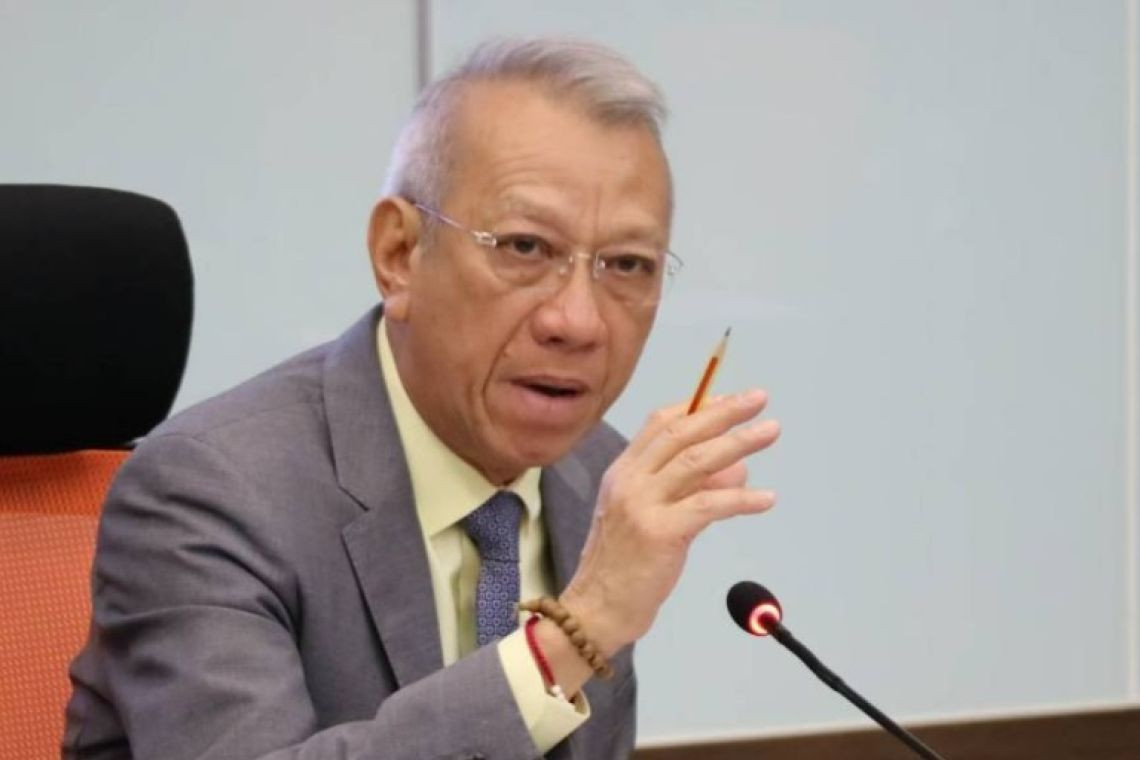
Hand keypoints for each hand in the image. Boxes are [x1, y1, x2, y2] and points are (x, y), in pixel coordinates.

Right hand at [560, 389, 779, 656]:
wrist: (596, 609)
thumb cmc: (624, 567)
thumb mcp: (649, 517)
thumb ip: (687, 490)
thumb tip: (736, 468)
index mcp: (622, 472)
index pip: (660, 424)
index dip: (699, 407)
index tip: (730, 400)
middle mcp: (629, 481)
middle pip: (682, 433)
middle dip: (724, 412)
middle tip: (758, 399)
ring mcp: (642, 505)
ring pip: (697, 461)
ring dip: (739, 442)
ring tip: (770, 431)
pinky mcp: (659, 533)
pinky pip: (708, 505)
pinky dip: (741, 498)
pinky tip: (765, 499)